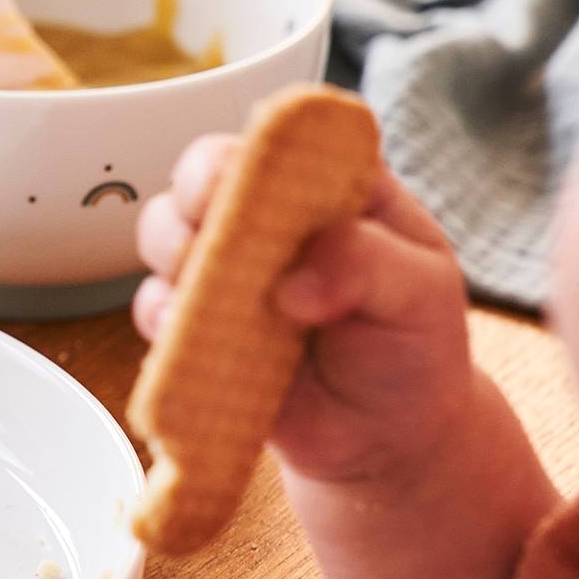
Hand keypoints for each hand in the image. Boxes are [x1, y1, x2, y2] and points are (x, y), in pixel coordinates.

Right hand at [134, 136, 474, 486]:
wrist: (388, 438)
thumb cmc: (413, 349)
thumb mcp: (422, 294)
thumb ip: (368, 266)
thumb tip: (294, 282)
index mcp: (330, 188)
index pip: (284, 140)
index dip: (253, 149)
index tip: (239, 178)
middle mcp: (270, 217)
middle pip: (205, 172)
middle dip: (194, 195)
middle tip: (207, 229)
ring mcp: (229, 269)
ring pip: (166, 230)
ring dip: (171, 250)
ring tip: (199, 287)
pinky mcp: (200, 324)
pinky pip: (156, 306)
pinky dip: (160, 317)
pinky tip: (187, 335)